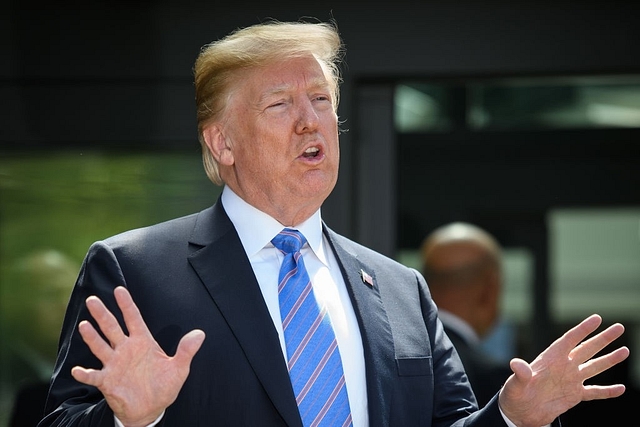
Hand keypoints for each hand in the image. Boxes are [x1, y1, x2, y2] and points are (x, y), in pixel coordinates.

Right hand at [71, 286, 205, 426]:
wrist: (150, 409)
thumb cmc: (164, 386)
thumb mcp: (179, 368)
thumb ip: (186, 351)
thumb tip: (200, 334)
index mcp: (143, 342)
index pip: (133, 319)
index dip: (127, 304)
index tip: (119, 289)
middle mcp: (126, 349)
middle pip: (112, 328)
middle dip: (103, 314)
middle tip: (93, 300)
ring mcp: (114, 364)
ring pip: (100, 346)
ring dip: (92, 337)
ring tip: (84, 325)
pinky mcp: (107, 381)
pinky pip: (94, 376)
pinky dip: (85, 373)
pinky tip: (77, 370)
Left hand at [498, 314, 628, 426]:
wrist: (519, 413)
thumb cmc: (513, 395)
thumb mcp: (514, 384)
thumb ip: (519, 373)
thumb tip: (516, 364)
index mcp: (550, 358)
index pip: (569, 340)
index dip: (582, 329)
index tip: (596, 318)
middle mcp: (563, 366)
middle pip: (587, 349)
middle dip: (603, 338)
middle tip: (619, 327)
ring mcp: (570, 380)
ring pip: (594, 367)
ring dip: (610, 360)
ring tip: (625, 350)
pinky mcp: (574, 396)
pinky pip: (594, 392)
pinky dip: (607, 391)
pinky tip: (621, 389)